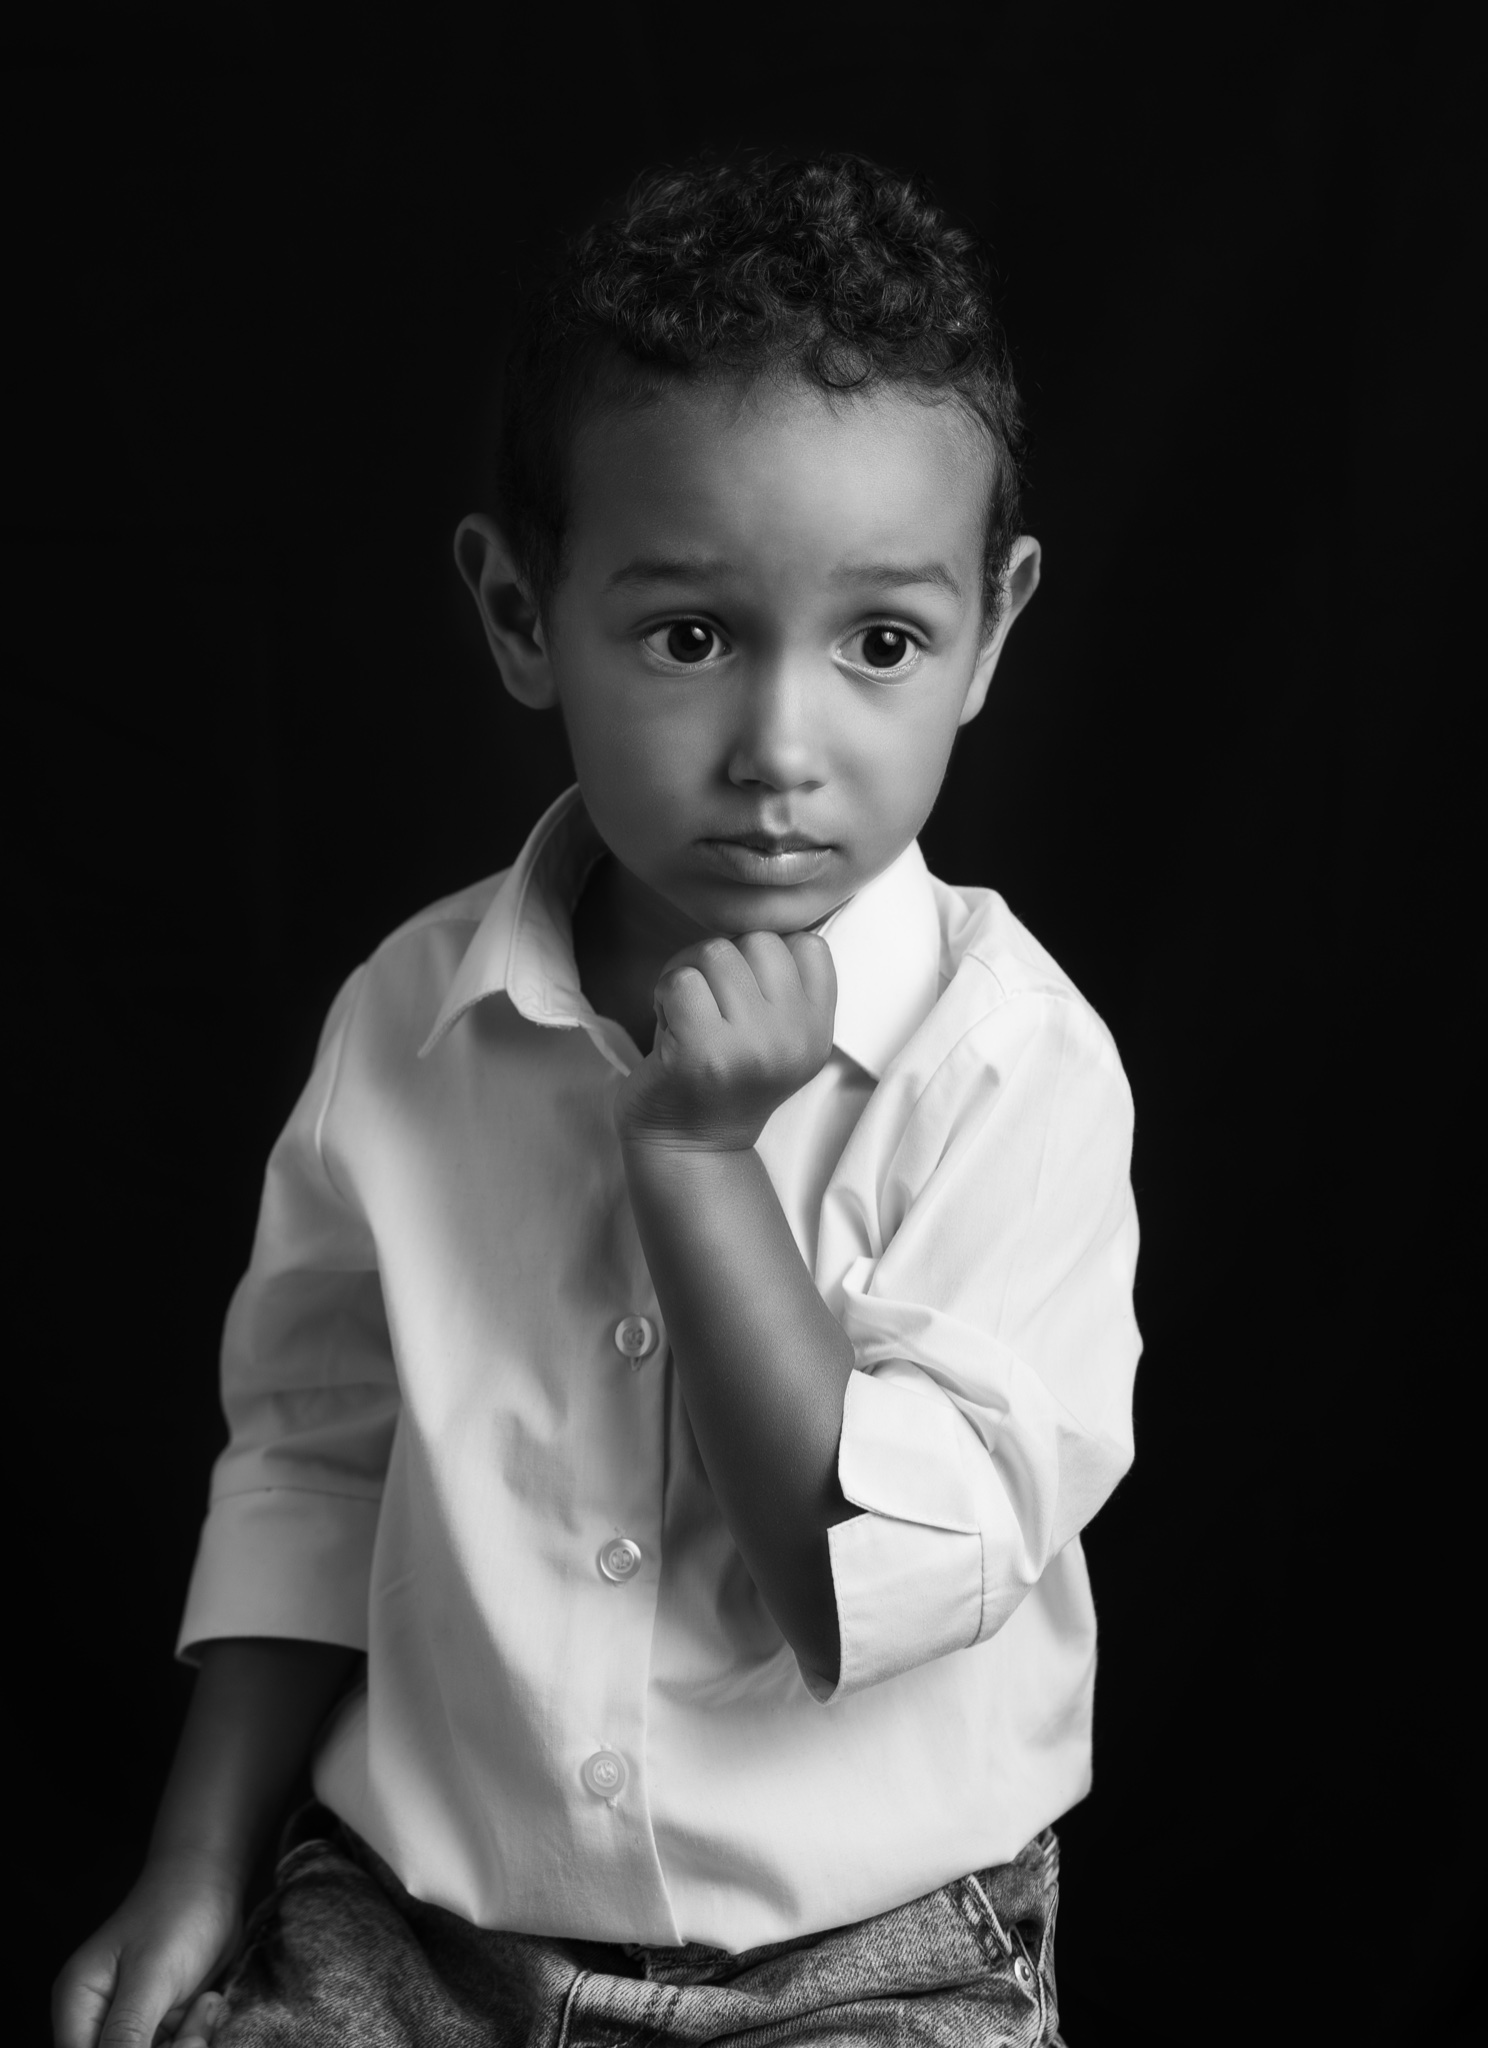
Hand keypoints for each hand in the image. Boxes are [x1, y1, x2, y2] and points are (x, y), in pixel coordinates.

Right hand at [53, 1855, 239, 2047]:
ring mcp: (131, 2021)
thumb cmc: (178, 1913)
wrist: (214, 1881)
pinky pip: (174, 2047)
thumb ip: (125, 2032)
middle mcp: (98, 2018)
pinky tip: (209, 2002)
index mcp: (78, 2004)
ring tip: (206, 2004)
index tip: (163, 2043)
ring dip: (186, 2044)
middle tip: (194, 2035)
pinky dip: (195, 2035)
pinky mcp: (159, 2021)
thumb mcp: (152, 1975)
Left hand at [617, 929, 836, 1151]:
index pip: (808, 945)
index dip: (766, 957)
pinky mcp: (701, 1053)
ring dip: (689, 976)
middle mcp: (793, 1038)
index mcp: (817, 1030)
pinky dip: (663, 996)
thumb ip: (782, 984)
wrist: (689, 1149)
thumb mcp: (777, 1037)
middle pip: (758, 941)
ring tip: (688, 1017)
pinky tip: (669, 1029)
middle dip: (722, 963)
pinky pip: (679, 980)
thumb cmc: (723, 1079)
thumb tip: (762, 915)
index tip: (746, 995)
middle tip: (709, 1006)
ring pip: (715, 952)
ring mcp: (750, 1047)